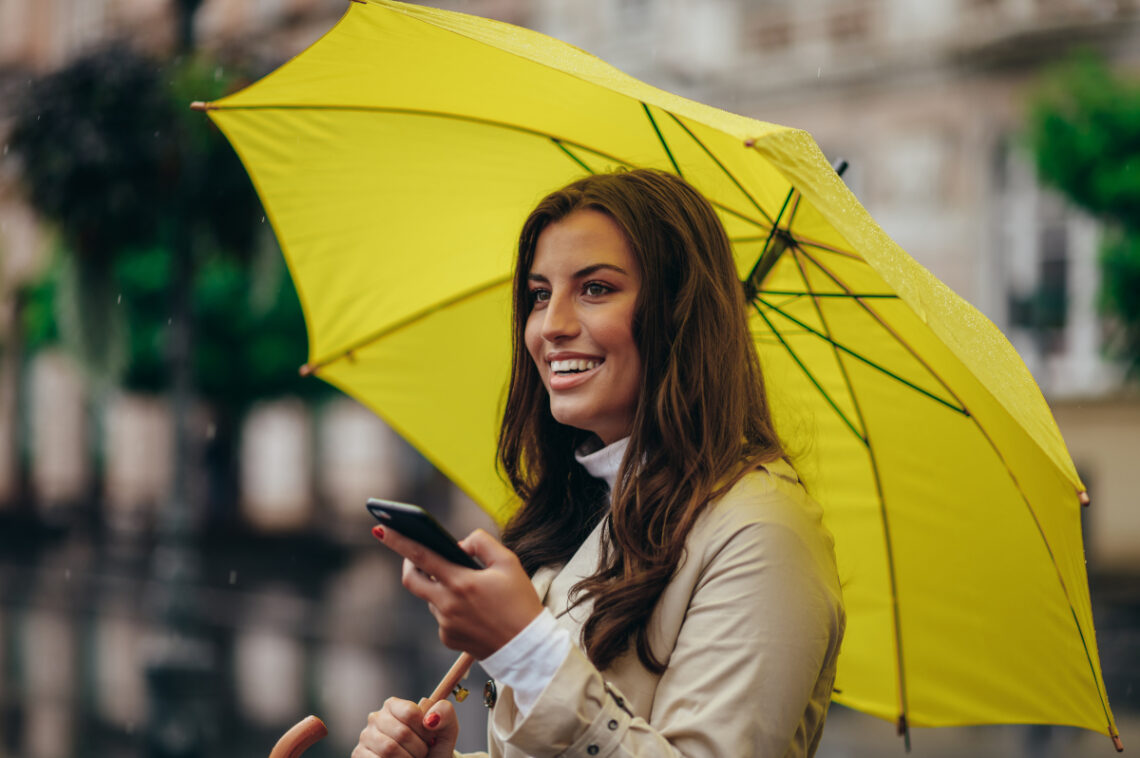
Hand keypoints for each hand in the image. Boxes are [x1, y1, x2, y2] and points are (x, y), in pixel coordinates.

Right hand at [353, 697, 456, 757]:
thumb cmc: (432, 749)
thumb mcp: (445, 731)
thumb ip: (445, 714)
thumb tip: (431, 718)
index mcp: (394, 705)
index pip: (410, 712)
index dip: (424, 730)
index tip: (429, 738)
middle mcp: (376, 718)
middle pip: (401, 733)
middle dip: (418, 748)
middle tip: (421, 753)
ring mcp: (365, 737)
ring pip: (389, 749)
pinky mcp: (359, 754)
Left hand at [374, 527, 543, 657]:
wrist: (528, 648)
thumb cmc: (520, 601)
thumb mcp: (509, 563)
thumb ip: (482, 543)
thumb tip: (459, 543)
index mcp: (461, 582)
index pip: (421, 556)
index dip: (399, 541)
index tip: (380, 529)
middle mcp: (448, 605)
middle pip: (412, 580)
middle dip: (409, 564)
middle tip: (417, 555)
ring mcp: (445, 624)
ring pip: (430, 598)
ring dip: (440, 588)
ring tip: (469, 589)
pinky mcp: (447, 639)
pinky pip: (441, 617)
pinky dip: (451, 608)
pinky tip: (474, 612)